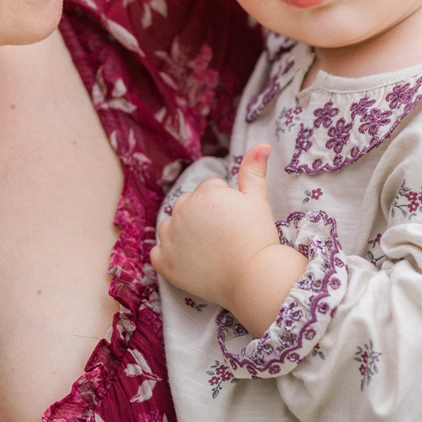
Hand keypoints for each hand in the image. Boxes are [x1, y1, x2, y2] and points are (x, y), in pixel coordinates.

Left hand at [151, 145, 306, 335]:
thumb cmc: (258, 237)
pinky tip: (189, 261)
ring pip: (169, 225)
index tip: (235, 221)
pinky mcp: (165, 263)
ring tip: (207, 248)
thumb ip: (254, 170)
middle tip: (222, 235)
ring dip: (181, 233)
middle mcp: (182, 211)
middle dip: (201, 216)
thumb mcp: (258, 200)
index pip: (208, 190)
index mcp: (203, 193)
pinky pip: (158, 253)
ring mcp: (170, 237)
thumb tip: (262, 145)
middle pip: (186, 205)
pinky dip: (169, 256)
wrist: (253, 277)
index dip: (225, 205)